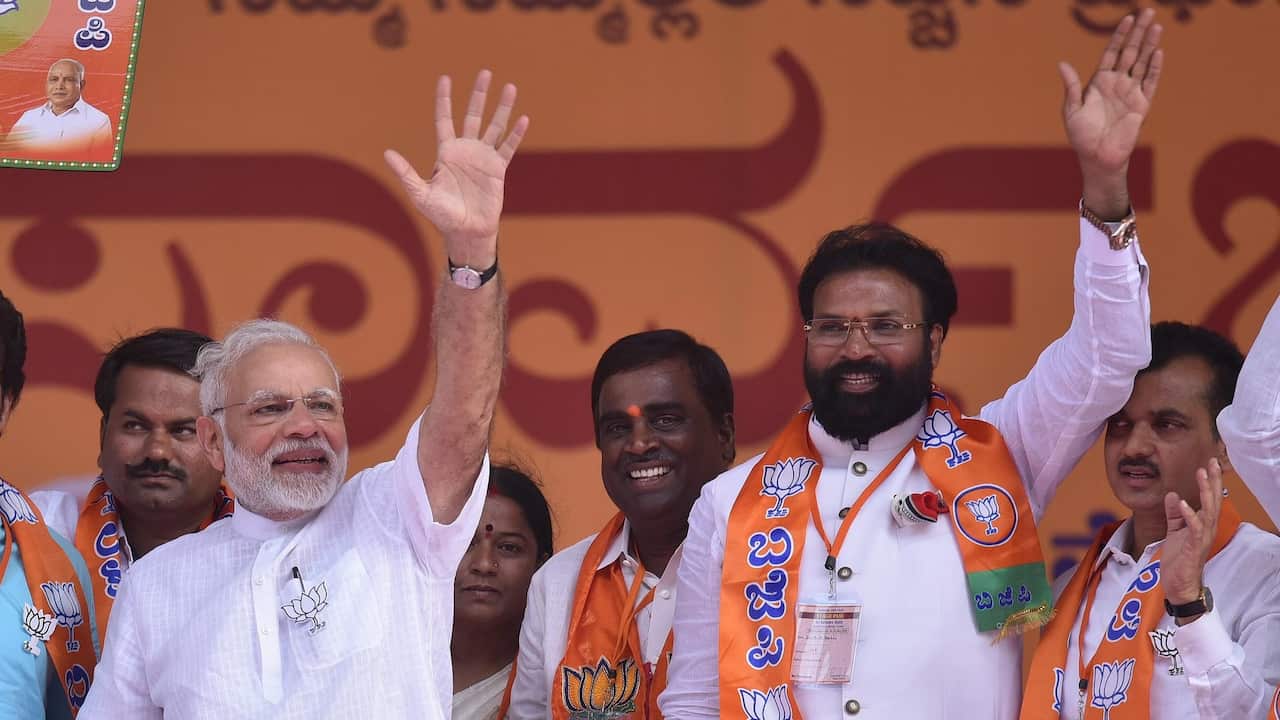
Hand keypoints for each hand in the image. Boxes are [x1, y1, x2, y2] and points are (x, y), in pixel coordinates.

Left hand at [384, 70, 529, 267]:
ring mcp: (483, 158)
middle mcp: (466, 151)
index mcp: (446, 153)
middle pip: (473, 115)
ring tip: (510, 87)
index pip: (445, 119)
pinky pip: (508, 147)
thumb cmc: (442, 215)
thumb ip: (405, 173)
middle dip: (479, 94)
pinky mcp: (498, 169)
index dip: (444, 99)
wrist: (466, 232)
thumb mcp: (420, 194)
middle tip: (485, 72)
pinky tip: (522, 118)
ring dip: (502, 107)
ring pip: (494, 126)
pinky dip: (515, 134)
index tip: (445, 78)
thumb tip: (387, 153)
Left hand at [1059, 8, 1162, 218]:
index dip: (1119, 35)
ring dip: (1149, 44)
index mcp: (1099, 82)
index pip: (1111, 53)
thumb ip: (1070, 87)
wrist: (1097, 157)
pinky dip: (1154, 67)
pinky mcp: (1142, 104)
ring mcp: (1131, 92)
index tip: (1126, 18)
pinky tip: (1158, 52)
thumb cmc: (1082, 137)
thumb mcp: (1072, 110)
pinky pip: (1150, 82)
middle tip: (1147, 11)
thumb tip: (1061, 64)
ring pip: (1142, 62)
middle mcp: (1117, 83)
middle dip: (1138, 32)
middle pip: (1130, 52)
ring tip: (1156, 25)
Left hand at [1160, 457, 1222, 621]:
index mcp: (1202, 526)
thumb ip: (1174, 515)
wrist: (1178, 585)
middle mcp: (1206, 530)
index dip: (1210, 483)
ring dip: (1204, 493)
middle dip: (1212, 482)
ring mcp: (1201, 540)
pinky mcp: (1192, 549)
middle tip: (1211, 462)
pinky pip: (1193, 530)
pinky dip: (1189, 515)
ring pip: (1207, 512)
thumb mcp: (1174, 532)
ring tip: (1201, 475)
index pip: (1208, 500)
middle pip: (1212, 502)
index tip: (1208, 464)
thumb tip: (1173, 495)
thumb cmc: (1179, 560)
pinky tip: (1183, 503)